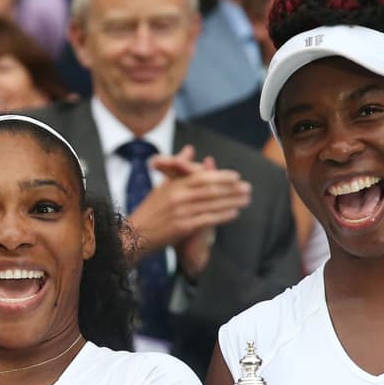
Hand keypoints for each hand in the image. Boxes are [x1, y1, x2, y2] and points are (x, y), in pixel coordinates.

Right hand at [128, 146, 248, 258]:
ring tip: (246, 200)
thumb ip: (177, 167)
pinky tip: (234, 213)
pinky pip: (207, 219)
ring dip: (231, 202)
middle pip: (210, 190)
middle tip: (247, 188)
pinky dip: (222, 216)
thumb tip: (190, 149)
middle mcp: (177, 197)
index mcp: (173, 185)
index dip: (220, 176)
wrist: (135, 235)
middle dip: (231, 189)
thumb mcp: (162, 185)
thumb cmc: (150, 210)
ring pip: (212, 204)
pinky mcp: (182, 227)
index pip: (201, 177)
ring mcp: (180, 212)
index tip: (235, 177)